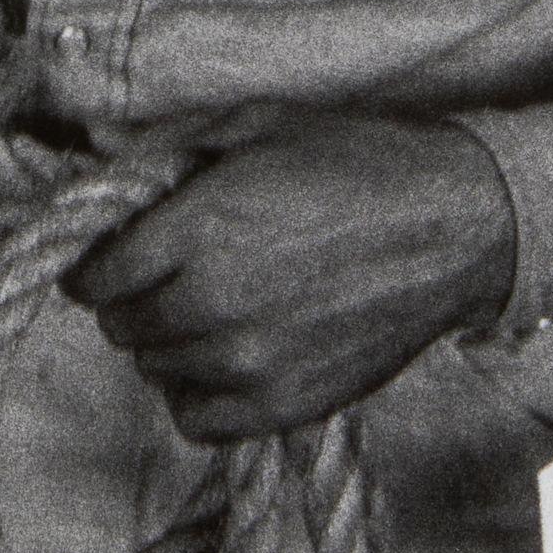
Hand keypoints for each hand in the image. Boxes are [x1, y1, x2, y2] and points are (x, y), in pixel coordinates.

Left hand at [63, 107, 516, 444]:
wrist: (456, 225)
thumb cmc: (357, 165)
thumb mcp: (255, 131)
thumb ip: (168, 152)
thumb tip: (97, 159)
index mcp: (198, 228)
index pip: (96, 275)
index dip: (97, 265)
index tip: (112, 259)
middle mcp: (213, 301)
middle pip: (122, 326)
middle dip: (135, 299)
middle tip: (171, 276)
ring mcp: (250, 362)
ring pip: (156, 371)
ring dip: (170, 344)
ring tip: (213, 311)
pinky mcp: (287, 405)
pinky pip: (198, 421)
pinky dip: (200, 395)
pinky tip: (227, 360)